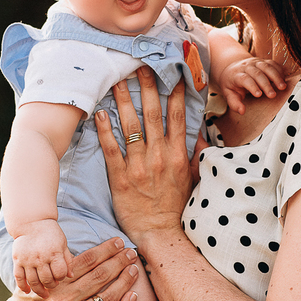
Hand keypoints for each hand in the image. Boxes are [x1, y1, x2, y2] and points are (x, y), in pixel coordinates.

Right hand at [4, 237, 141, 300]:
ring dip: (125, 282)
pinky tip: (133, 296)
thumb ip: (60, 267)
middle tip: (130, 252)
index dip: (106, 249)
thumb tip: (85, 252)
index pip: (87, 262)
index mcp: (57, 284)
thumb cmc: (32, 298)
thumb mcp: (40, 277)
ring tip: (133, 270)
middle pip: (101, 277)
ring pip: (108, 298)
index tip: (118, 241)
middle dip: (119, 262)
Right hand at [12, 219, 73, 296]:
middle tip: (52, 285)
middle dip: (51, 285)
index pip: (60, 274)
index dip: (61, 278)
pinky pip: (19, 277)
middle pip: (47, 280)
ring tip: (43, 293)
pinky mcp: (17, 260)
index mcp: (54, 253)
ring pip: (33, 281)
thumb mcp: (63, 244)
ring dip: (39, 290)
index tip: (60, 276)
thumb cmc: (51, 233)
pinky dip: (22, 286)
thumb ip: (67, 260)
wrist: (32, 222)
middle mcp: (40, 258)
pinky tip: (27, 291)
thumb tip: (71, 276)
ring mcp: (28, 260)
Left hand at [95, 67, 194, 253]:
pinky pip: (112, 150)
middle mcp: (159, 156)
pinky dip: (105, 131)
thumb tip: (201, 135)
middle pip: (153, 114)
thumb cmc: (176, 207)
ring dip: (123, 102)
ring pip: (130, 127)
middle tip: (139, 66)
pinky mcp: (121, 178)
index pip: (177, 117)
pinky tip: (99, 114)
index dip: (174, 93)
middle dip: (146, 88)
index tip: (171, 73)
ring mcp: (139, 166)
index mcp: (178, 155)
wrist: (161, 234)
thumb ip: (195, 155)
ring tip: (116, 82)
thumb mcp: (193, 179)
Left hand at [217, 56, 286, 114]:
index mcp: (236, 75)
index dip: (252, 86)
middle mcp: (246, 67)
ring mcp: (255, 62)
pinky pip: (273, 64)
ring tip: (282, 87)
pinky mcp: (263, 61)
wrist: (232, 67)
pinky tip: (284, 80)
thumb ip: (234, 103)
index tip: (259, 95)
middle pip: (257, 73)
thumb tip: (242, 111)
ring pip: (266, 67)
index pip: (245, 79)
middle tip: (272, 95)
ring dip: (275, 77)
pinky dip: (279, 71)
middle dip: (266, 84)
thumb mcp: (229, 94)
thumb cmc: (232, 84)